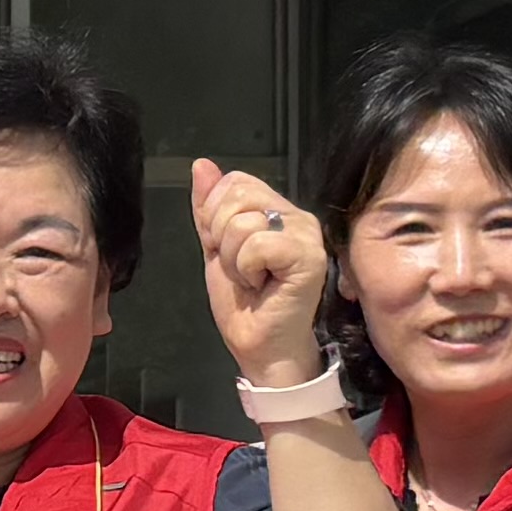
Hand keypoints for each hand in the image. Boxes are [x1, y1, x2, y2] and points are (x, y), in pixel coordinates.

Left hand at [187, 160, 339, 389]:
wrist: (259, 345)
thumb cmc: (243, 302)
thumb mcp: (215, 248)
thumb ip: (208, 207)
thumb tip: (202, 164)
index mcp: (277, 208)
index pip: (234, 181)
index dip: (214, 216)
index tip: (225, 249)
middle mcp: (297, 215)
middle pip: (237, 195)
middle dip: (221, 237)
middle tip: (241, 268)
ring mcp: (307, 234)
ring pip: (244, 223)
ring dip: (234, 260)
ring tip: (253, 279)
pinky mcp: (310, 256)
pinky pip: (258, 245)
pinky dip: (248, 270)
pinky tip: (264, 285)